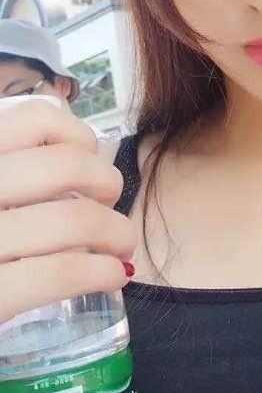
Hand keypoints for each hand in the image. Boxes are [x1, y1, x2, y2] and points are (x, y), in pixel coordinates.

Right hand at [0, 95, 135, 323]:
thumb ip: (9, 172)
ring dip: (117, 231)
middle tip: (110, 204)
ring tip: (120, 246)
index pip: (36, 116)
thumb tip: (80, 156)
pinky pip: (61, 272)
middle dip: (107, 183)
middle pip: (68, 165)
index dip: (78, 136)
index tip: (87, 159)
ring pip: (76, 217)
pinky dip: (101, 271)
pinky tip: (112, 276)